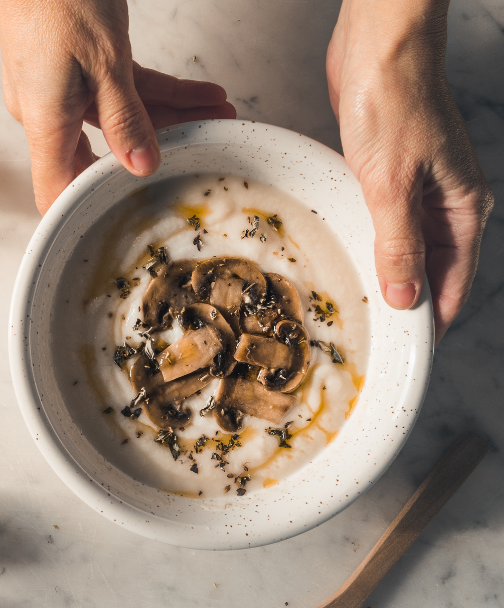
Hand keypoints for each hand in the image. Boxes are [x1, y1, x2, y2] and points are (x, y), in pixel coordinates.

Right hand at [0, 0, 234, 214]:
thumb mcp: (104, 61)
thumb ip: (125, 117)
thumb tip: (142, 165)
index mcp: (43, 122)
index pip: (57, 191)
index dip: (85, 212)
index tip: (126, 220)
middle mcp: (46, 114)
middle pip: (102, 155)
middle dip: (156, 155)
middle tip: (206, 151)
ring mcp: (58, 91)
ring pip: (119, 119)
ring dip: (169, 116)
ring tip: (219, 112)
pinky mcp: (72, 67)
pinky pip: (117, 90)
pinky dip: (155, 91)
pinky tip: (198, 92)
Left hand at [327, 0, 493, 340]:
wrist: (378, 48)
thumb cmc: (393, 103)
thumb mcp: (392, 184)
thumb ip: (399, 245)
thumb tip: (406, 298)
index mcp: (462, 209)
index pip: (455, 282)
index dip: (433, 321)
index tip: (409, 354)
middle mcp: (445, 203)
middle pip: (431, 271)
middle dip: (407, 305)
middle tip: (376, 340)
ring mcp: (417, 190)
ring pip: (406, 249)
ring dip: (386, 276)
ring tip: (360, 312)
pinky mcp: (387, 176)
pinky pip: (383, 224)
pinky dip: (371, 245)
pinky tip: (350, 262)